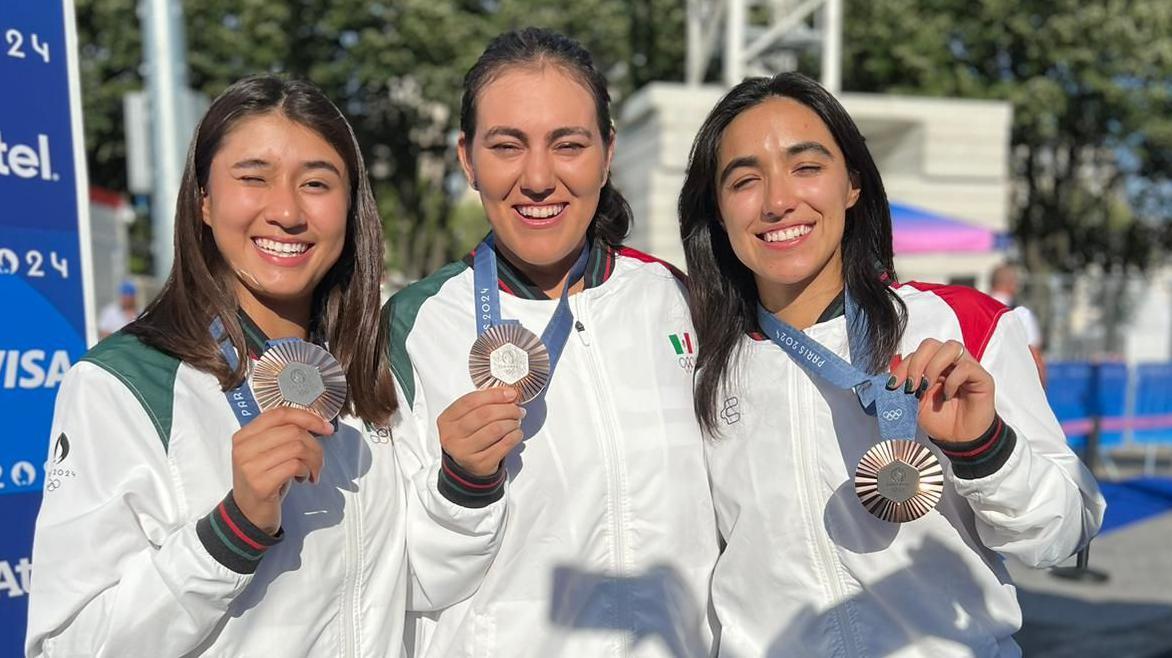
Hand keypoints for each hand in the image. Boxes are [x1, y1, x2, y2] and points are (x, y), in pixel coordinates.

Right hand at [231, 408, 332, 534]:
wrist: (249, 514)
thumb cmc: (265, 480)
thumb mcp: (270, 453)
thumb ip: (284, 435)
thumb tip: (318, 423)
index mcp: (245, 435)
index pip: (280, 413)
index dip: (307, 417)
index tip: (326, 427)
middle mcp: (244, 448)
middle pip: (293, 431)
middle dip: (315, 445)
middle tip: (318, 461)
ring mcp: (250, 466)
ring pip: (297, 447)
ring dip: (313, 460)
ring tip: (311, 471)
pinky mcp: (260, 483)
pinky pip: (295, 465)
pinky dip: (306, 471)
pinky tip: (303, 479)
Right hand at [437, 387, 523, 476]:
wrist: (466, 467)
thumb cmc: (469, 437)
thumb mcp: (467, 418)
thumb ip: (484, 403)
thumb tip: (508, 394)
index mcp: (446, 420)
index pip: (470, 401)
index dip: (493, 395)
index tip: (510, 394)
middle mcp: (452, 436)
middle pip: (484, 415)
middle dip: (506, 409)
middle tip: (517, 409)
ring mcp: (464, 452)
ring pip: (495, 429)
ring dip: (511, 422)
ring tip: (516, 421)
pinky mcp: (480, 464)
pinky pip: (503, 445)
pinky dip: (515, 436)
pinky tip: (516, 433)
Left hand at [889, 339, 995, 444]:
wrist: (959, 440)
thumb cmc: (939, 419)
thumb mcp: (914, 403)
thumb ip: (904, 388)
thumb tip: (888, 378)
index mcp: (933, 365)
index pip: (916, 353)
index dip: (902, 367)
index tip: (893, 385)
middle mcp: (950, 362)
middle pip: (931, 344)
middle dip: (916, 363)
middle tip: (911, 386)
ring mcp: (967, 367)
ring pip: (951, 347)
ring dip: (933, 366)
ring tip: (926, 388)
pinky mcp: (982, 377)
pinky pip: (966, 367)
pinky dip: (952, 380)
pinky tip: (947, 396)